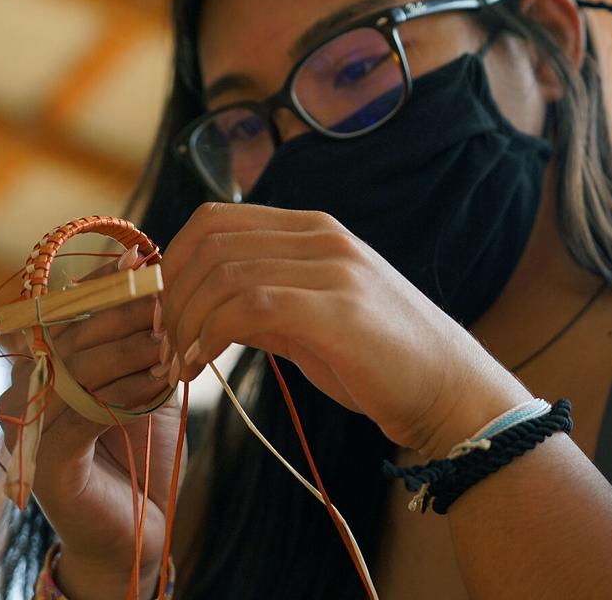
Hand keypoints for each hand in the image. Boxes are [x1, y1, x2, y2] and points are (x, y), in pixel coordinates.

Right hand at [0, 247, 184, 597]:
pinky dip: (125, 394)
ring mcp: (31, 425)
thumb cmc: (142, 448)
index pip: (68, 310)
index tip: (145, 257)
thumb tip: (151, 264)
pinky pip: (85, 414)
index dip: (104, 283)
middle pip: (73, 334)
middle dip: (125, 311)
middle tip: (168, 295)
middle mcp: (28, 389)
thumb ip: (141, 331)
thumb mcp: (146, 378)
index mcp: (44, 363)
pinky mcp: (46, 462)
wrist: (140, 526)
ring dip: (130, 349)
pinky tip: (160, 383)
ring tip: (172, 339)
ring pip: (79, 370)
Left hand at [159, 203, 528, 458]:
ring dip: (185, 323)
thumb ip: (264, 302)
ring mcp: (334, 269)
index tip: (161, 309)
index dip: (174, 261)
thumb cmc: (382, 361)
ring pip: (224, 274)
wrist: (450, 391)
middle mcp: (323, 237)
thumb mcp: (313, 319)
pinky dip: (209, 337)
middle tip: (163, 343)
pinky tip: (201, 367)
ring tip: (178, 364)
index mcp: (316, 230)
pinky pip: (248, 307)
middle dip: (172, 295)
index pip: (218, 220)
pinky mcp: (338, 309)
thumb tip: (204, 306)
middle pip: (212, 242)